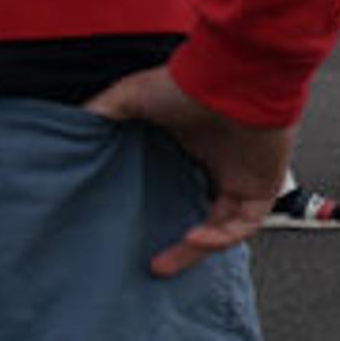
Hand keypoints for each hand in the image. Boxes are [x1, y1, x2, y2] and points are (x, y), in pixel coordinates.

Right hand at [84, 66, 287, 275]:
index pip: (175, 187)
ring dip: (194, 249)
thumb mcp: (132, 96)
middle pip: (199, 214)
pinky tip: (193, 238)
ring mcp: (242, 177)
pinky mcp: (263, 186)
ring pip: (221, 227)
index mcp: (193, 147)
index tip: (129, 226)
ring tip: (162, 264)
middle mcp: (219, 165)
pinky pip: (245, 223)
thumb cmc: (189, 82)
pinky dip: (220, 237)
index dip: (157, 209)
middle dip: (177, 243)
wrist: (236, 77)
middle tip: (148, 262)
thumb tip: (76, 126)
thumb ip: (104, 112)